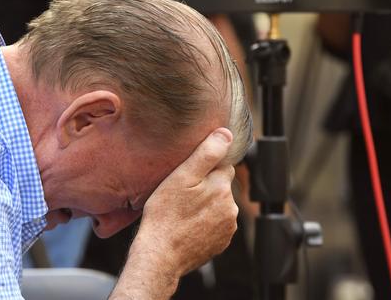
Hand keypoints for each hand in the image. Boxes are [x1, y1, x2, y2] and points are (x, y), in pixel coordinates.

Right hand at [110, 128, 236, 298]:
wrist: (159, 256)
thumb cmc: (164, 215)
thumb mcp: (181, 176)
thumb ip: (207, 153)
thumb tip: (226, 134)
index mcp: (222, 187)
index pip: (222, 166)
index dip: (204, 168)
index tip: (188, 175)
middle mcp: (231, 208)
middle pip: (220, 187)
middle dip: (205, 187)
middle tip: (180, 194)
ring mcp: (227, 228)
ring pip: (217, 206)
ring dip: (204, 206)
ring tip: (181, 211)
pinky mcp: (220, 244)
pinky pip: (214, 225)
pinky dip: (203, 224)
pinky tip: (185, 225)